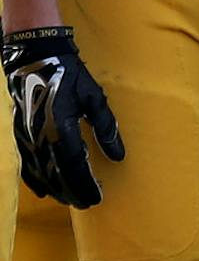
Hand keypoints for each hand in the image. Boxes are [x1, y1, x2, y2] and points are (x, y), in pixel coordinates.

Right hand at [4, 25, 123, 206]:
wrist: (34, 56)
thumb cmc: (69, 74)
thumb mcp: (94, 97)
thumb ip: (106, 127)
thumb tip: (118, 155)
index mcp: (59, 126)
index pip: (74, 165)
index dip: (85, 184)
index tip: (97, 198)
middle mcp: (39, 135)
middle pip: (55, 173)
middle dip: (72, 191)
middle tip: (88, 204)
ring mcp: (25, 135)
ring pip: (39, 172)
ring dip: (55, 188)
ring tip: (71, 199)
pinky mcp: (18, 133)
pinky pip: (25, 163)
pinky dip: (34, 179)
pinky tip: (45, 190)